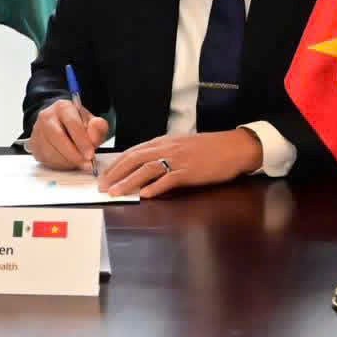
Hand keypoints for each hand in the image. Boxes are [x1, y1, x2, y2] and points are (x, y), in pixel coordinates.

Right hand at [27, 99, 108, 170]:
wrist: (59, 125)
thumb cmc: (77, 125)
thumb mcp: (91, 123)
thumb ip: (97, 126)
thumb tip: (95, 128)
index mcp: (63, 107)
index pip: (72, 123)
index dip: (82, 141)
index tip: (90, 154)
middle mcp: (47, 117)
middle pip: (58, 138)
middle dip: (74, 154)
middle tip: (86, 163)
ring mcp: (38, 131)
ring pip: (51, 151)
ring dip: (68, 161)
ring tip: (79, 161)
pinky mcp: (34, 145)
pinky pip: (46, 159)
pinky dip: (60, 164)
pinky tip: (67, 161)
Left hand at [97, 129, 262, 197]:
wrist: (234, 147)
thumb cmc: (209, 148)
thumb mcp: (181, 146)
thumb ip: (163, 153)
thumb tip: (144, 166)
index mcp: (163, 142)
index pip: (133, 151)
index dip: (116, 164)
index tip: (104, 175)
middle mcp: (167, 148)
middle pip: (134, 159)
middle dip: (116, 173)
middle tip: (102, 187)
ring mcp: (178, 160)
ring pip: (147, 169)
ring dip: (129, 181)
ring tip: (115, 192)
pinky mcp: (190, 172)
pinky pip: (169, 179)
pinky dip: (156, 187)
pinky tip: (145, 195)